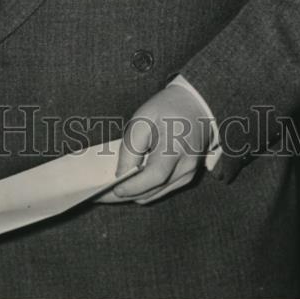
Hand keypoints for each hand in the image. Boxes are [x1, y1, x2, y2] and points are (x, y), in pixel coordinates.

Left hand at [95, 85, 209, 204]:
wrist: (197, 104)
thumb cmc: (168, 108)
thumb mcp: (143, 118)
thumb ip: (131, 147)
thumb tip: (121, 175)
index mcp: (176, 148)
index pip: (154, 176)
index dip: (132, 186)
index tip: (112, 190)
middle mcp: (186, 166)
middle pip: (153, 191)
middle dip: (127, 194)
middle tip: (102, 194)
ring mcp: (189, 173)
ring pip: (157, 194)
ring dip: (136, 193)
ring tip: (113, 188)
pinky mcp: (187, 176)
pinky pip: (163, 189)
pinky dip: (146, 188)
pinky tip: (131, 182)